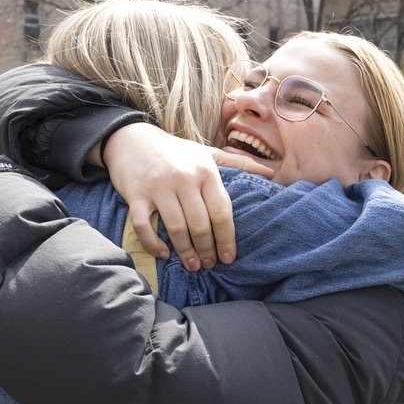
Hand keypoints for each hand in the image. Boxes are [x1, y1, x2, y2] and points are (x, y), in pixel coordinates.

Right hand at [102, 124, 272, 270]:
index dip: (227, 239)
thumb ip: (239, 163)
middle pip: (200, 224)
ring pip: (176, 228)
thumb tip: (271, 173)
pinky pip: (144, 226)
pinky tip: (164, 254)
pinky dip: (153, 244)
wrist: (132, 138)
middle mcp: (183, 179)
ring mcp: (158, 187)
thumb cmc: (176, 151)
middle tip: (209, 264)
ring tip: (193, 265)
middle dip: (207, 249)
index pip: (221, 212)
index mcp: (205, 171)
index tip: (229, 257)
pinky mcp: (136, 195)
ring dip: (185, 252)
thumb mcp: (208, 153)